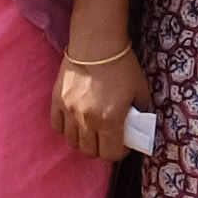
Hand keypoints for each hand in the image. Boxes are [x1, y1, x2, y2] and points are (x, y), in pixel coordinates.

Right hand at [51, 41, 145, 164]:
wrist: (97, 43)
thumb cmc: (123, 66)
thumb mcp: (141, 92)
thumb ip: (139, 114)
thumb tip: (136, 129)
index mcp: (110, 120)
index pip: (111, 154)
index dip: (119, 152)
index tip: (122, 144)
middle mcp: (87, 120)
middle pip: (90, 152)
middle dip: (101, 148)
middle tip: (107, 138)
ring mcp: (69, 111)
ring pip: (72, 142)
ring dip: (83, 141)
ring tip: (90, 131)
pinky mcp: (57, 101)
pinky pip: (57, 126)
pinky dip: (66, 129)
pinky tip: (75, 122)